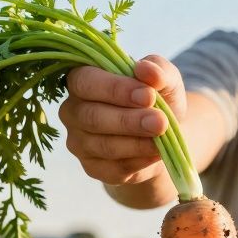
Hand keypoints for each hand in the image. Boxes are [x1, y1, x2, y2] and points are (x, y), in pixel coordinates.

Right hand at [58, 54, 186, 186]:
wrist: (162, 136)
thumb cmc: (156, 100)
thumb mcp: (164, 79)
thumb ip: (158, 69)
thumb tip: (146, 69)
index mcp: (82, 80)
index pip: (86, 81)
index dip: (116, 89)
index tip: (148, 95)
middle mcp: (73, 111)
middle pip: (92, 117)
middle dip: (128, 120)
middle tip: (160, 122)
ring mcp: (79, 142)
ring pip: (104, 145)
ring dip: (136, 143)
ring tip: (162, 139)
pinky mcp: (92, 167)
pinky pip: (112, 168)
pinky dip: (138, 162)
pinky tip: (156, 154)